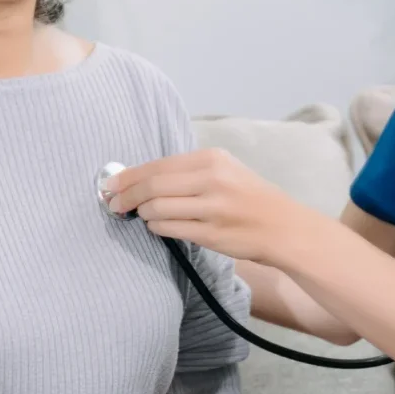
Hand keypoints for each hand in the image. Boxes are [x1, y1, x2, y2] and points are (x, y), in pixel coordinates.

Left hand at [104, 148, 312, 264]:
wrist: (283, 228)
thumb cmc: (250, 199)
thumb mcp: (225, 170)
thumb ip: (189, 171)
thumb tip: (143, 177)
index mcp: (212, 159)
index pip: (158, 165)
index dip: (129, 175)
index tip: (111, 184)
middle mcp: (211, 179)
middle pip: (152, 185)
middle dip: (125, 195)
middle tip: (112, 204)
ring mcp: (211, 208)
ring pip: (156, 208)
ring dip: (142, 213)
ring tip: (141, 215)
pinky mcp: (210, 234)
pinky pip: (169, 228)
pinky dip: (156, 227)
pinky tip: (156, 226)